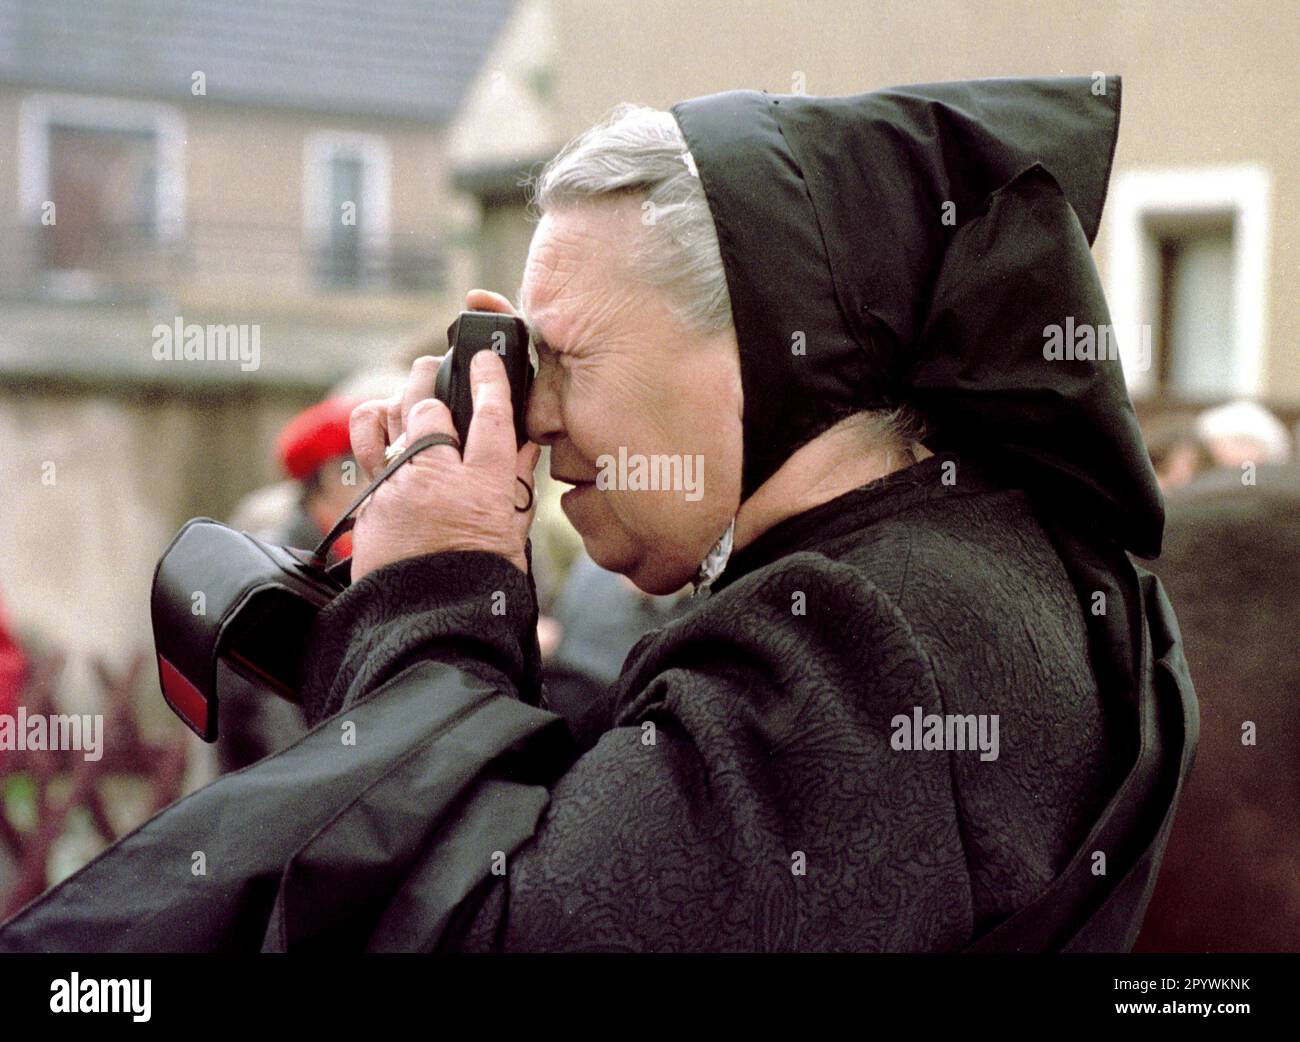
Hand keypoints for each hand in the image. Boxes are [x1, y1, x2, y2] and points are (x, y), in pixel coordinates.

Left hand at [347, 290, 540, 580]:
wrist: (429, 622)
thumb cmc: (479, 581)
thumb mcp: (512, 531)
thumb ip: (515, 481)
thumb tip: (526, 442)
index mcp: (483, 486)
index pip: (491, 414)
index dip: (490, 378)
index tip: (485, 357)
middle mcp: (438, 477)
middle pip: (429, 403)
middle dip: (431, 376)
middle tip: (436, 366)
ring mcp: (398, 485)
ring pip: (390, 417)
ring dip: (399, 399)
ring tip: (406, 394)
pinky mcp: (370, 499)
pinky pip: (365, 447)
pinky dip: (374, 432)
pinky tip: (382, 427)